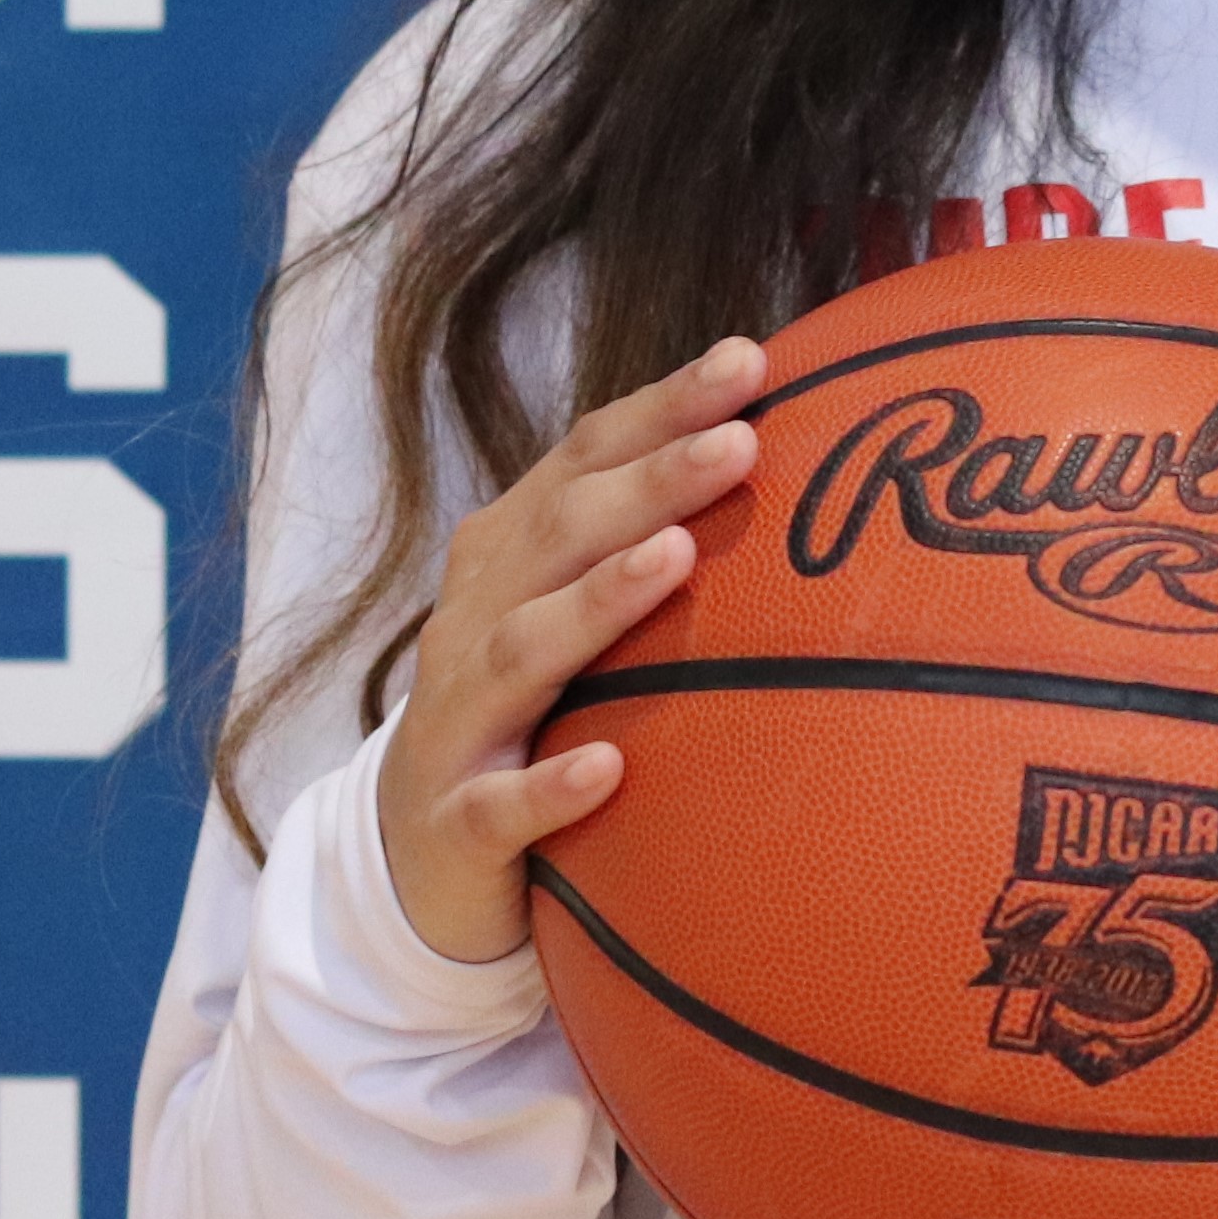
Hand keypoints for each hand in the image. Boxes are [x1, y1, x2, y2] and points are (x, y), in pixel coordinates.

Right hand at [376, 336, 766, 963]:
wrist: (418, 855)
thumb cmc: (534, 706)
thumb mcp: (578, 613)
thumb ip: (657, 538)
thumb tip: (799, 459)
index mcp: (511, 556)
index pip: (586, 459)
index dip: (662, 408)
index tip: (750, 362)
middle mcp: (476, 620)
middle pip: (562, 534)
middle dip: (650, 482)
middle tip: (740, 443)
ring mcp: (458, 720)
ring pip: (524, 651)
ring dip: (599, 600)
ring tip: (678, 558)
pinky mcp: (454, 824)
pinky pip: (501, 806)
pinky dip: (551, 786)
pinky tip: (609, 768)